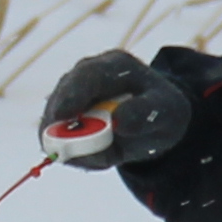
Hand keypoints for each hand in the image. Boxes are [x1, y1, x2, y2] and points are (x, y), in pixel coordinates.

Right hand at [36, 48, 191, 167]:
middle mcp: (88, 73)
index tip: (63, 116)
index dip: (72, 95)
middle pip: (62, 94)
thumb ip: (144, 114)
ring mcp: (72, 92)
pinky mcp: (63, 113)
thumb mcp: (166, 112)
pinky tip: (99, 155)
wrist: (155, 118)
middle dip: (58, 121)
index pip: (88, 76)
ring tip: (108, 155)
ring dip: (71, 144)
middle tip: (59, 147)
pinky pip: (56, 136)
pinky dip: (74, 154)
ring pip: (54, 117)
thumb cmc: (162, 111)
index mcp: (117, 66)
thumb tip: (117, 122)